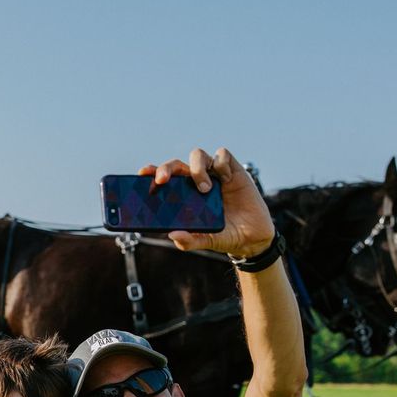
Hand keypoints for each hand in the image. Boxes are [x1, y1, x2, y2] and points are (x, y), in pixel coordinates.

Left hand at [143, 147, 273, 257]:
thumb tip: (172, 235)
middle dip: (166, 168)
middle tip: (162, 180)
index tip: (142, 173)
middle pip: (177, 164)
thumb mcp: (207, 241)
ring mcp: (214, 175)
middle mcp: (196, 181)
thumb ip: (191, 240)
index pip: (166, 179)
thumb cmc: (225, 236)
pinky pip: (222, 155)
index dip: (153, 172)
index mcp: (184, 196)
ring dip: (196, 169)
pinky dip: (220, 163)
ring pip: (197, 155)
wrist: (253, 238)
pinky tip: (226, 179)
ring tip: (204, 189)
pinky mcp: (233, 171)